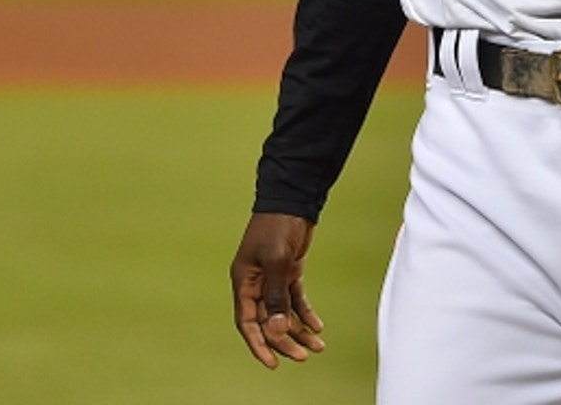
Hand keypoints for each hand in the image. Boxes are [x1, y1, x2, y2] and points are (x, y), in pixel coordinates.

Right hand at [231, 212, 325, 368]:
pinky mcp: (287, 271)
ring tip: (316, 345)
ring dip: (298, 330)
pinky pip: (294, 299)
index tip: (273, 363)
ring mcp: (272, 277)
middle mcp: (255, 282)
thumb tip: (276, 328)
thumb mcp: (276, 261)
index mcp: (244, 280)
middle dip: (284, 340)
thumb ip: (276, 296)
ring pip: (282, 312)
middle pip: (267, 321)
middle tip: (303, 355)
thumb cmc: (278, 224)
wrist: (293, 198)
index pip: (246, 321)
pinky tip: (316, 325)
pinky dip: (304, 313)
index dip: (259, 344)